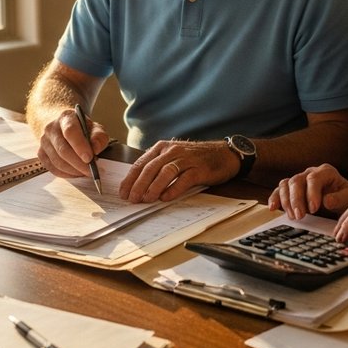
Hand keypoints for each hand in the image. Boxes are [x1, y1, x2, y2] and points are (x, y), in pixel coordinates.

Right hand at [35, 107, 110, 178]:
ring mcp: (44, 141)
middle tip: (91, 171)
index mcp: (66, 118)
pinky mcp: (41, 153)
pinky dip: (66, 174)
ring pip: (57, 161)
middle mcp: (51, 128)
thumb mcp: (95, 128)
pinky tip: (75, 173)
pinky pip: (52, 168)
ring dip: (73, 170)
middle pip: (62, 149)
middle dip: (78, 164)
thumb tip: (95, 148)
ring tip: (85, 172)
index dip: (80, 146)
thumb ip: (99, 137)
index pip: (70, 131)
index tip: (90, 158)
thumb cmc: (82, 129)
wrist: (64, 128)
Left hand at [119, 139, 237, 202]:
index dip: (130, 179)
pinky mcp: (199, 169)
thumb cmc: (196, 159)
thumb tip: (138, 187)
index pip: (141, 163)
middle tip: (132, 199)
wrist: (224, 154)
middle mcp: (172, 151)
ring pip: (165, 172)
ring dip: (153, 187)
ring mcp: (186, 159)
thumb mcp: (173, 158)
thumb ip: (157, 168)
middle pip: (150, 168)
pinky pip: (183, 179)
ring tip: (146, 199)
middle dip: (138, 185)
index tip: (123, 193)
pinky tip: (166, 198)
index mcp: (162, 148)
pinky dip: (173, 189)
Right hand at [268, 164, 347, 219]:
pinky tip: (273, 208)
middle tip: (300, 215)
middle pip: (297, 181)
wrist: (342, 198)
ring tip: (293, 216)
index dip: (311, 193)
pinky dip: (275, 198)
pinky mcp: (291, 188)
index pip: (314, 178)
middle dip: (296, 200)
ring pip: (286, 185)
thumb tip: (327, 201)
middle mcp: (310, 173)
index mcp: (325, 172)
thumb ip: (339, 199)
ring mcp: (299, 179)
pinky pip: (280, 190)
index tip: (314, 209)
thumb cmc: (345, 197)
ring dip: (286, 201)